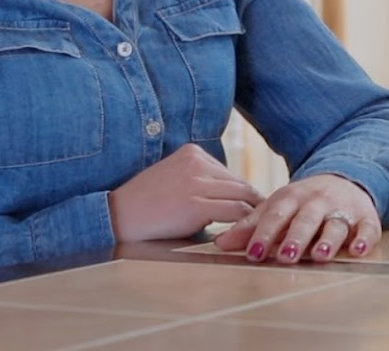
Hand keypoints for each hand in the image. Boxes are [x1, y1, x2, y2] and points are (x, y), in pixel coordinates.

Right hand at [108, 143, 264, 240]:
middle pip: (241, 184)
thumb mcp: (175, 178)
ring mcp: (197, 182)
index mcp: (193, 152)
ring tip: (263, 231)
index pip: (231, 175)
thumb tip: (236, 200)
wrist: (118, 217)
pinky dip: (245, 225)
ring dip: (255, 216)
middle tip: (270, 222)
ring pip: (243, 197)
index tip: (258, 210)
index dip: (245, 195)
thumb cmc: (146, 204)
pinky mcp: (196, 204)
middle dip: (256, 204)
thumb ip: (202, 182)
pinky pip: (235, 213)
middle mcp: (197, 162)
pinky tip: (248, 236)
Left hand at [213, 174, 379, 263]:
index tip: (253, 252)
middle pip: (305, 220)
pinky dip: (365, 238)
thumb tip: (219, 244)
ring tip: (320, 256)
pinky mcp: (366, 217)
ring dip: (328, 240)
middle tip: (285, 256)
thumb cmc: (303, 202)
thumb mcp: (277, 208)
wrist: (344, 180)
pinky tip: (359, 250)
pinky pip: (368, 227)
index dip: (264, 233)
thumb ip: (250, 226)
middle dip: (295, 238)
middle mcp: (317, 201)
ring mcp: (342, 209)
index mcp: (292, 197)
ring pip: (335, 224)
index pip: (276, 214)